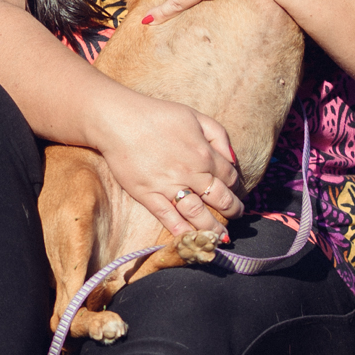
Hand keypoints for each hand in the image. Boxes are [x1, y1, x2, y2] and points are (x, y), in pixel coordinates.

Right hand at [86, 87, 242, 235]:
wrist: (119, 120)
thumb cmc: (157, 115)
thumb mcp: (195, 116)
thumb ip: (218, 135)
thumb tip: (232, 159)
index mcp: (204, 153)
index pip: (229, 177)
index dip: (234, 186)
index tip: (234, 191)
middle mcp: (191, 173)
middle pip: (220, 199)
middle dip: (232, 210)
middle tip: (236, 217)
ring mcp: (169, 186)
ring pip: (197, 214)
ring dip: (212, 228)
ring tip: (221, 237)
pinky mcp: (148, 195)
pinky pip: (168, 218)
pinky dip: (181, 231)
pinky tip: (191, 239)